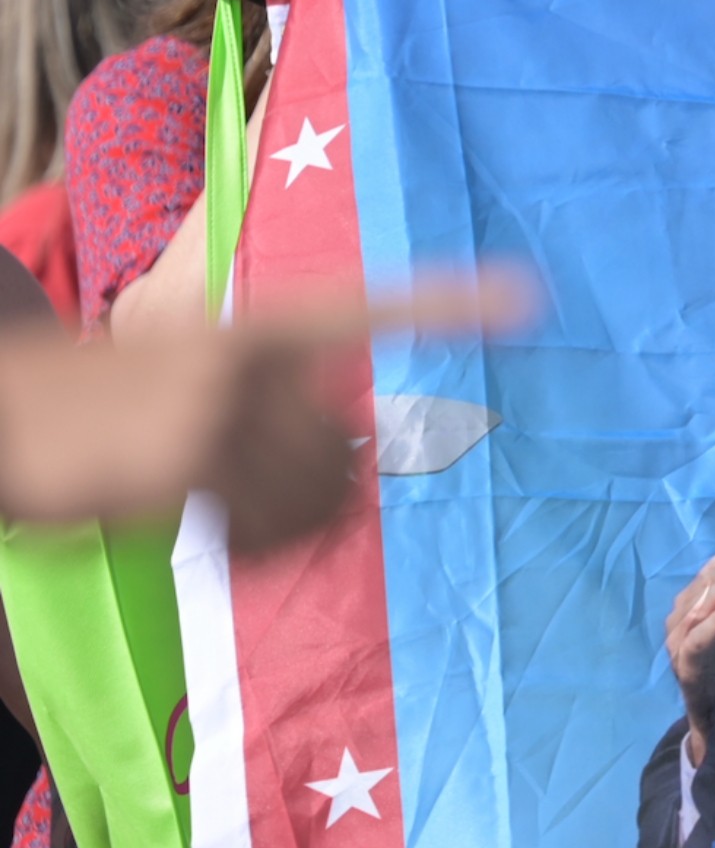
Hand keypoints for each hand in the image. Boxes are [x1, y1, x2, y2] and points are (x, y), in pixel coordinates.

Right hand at [0, 272, 527, 550]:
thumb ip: (273, 396)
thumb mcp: (195, 370)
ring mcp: (215, 411)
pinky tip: (223, 535)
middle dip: (331, 490)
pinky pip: (264, 531)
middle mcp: (249, 361)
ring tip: (233, 513)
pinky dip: (260, 550)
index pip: (372, 309)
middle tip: (273, 501)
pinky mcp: (180, 466)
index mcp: (261, 328)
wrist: (14, 411)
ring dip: (291, 527)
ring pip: (314, 495)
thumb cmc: (114, 400)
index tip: (530, 297)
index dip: (450, 306)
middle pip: (347, 451)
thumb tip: (354, 465)